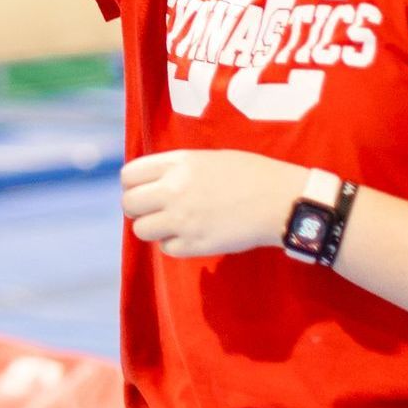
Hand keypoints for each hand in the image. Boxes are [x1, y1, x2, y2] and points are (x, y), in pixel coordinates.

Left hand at [119, 150, 304, 259]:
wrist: (278, 200)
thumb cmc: (247, 173)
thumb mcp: (204, 158)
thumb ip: (174, 168)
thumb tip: (150, 183)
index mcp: (177, 163)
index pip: (128, 175)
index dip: (131, 184)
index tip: (141, 189)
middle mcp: (173, 190)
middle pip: (129, 204)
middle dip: (136, 208)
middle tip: (151, 210)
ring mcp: (183, 220)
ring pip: (141, 230)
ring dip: (152, 228)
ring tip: (171, 224)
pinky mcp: (196, 245)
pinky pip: (165, 248)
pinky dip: (172, 244)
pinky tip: (188, 235)